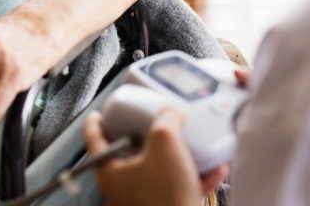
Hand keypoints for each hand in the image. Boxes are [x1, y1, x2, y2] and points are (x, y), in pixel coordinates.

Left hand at [83, 108, 227, 205]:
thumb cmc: (165, 196)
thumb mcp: (165, 140)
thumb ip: (167, 118)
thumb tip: (174, 113)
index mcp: (111, 171)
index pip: (94, 139)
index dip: (96, 121)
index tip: (99, 112)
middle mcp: (124, 188)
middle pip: (130, 151)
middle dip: (146, 134)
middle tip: (153, 120)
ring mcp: (145, 200)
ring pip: (159, 168)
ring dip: (178, 154)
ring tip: (191, 141)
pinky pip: (180, 186)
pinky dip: (196, 175)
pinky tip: (214, 166)